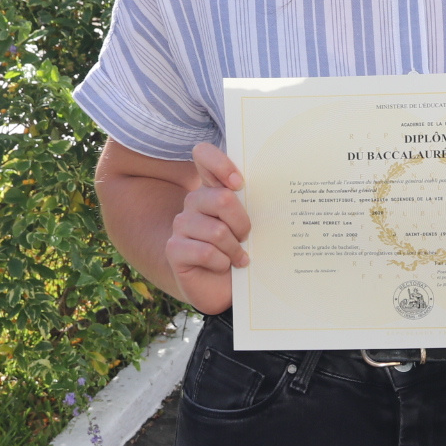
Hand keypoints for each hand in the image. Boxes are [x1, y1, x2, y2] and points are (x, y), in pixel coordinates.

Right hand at [164, 142, 250, 315]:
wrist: (224, 289)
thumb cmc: (240, 253)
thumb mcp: (248, 227)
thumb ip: (250, 206)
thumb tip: (271, 194)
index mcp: (212, 189)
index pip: (204, 155)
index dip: (220, 163)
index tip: (239, 183)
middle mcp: (194, 202)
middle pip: (222, 198)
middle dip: (242, 224)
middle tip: (247, 238)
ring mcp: (181, 224)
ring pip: (217, 230)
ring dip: (234, 249)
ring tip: (238, 258)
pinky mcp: (174, 248)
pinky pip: (205, 251)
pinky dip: (221, 262)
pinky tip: (224, 266)